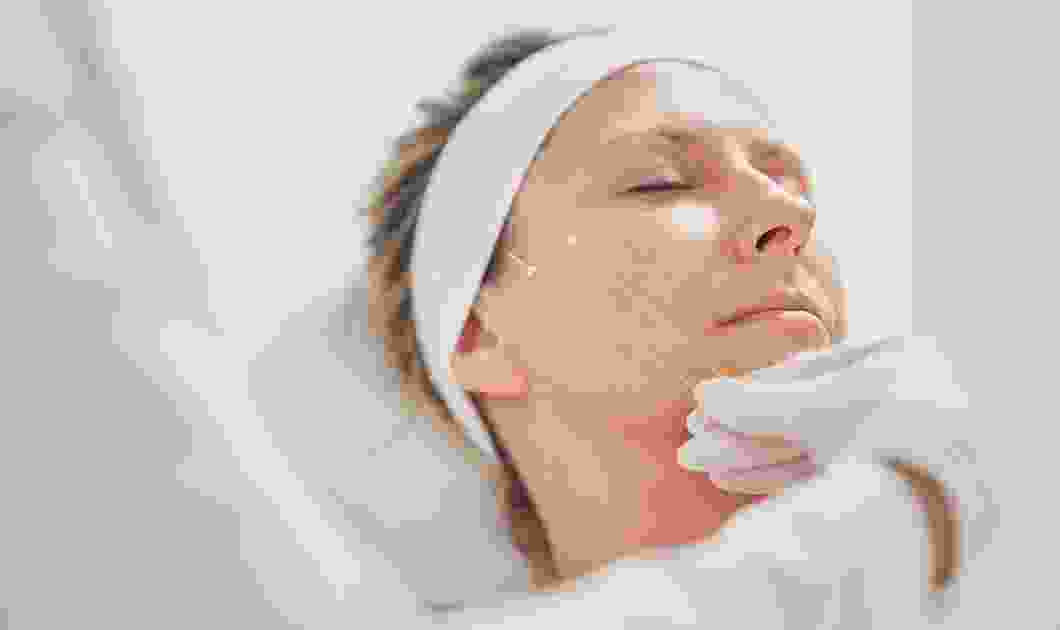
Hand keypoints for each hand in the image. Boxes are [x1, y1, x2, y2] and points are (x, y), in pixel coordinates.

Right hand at [679, 335, 969, 477]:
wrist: (950, 505)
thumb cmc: (891, 433)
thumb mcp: (816, 409)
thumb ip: (758, 403)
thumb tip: (704, 394)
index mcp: (897, 358)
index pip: (807, 370)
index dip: (749, 390)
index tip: (703, 406)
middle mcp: (897, 396)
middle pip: (801, 413)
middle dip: (740, 432)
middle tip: (691, 446)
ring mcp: (894, 441)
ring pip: (805, 446)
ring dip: (748, 456)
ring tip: (698, 464)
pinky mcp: (887, 484)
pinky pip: (819, 474)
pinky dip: (774, 477)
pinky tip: (730, 480)